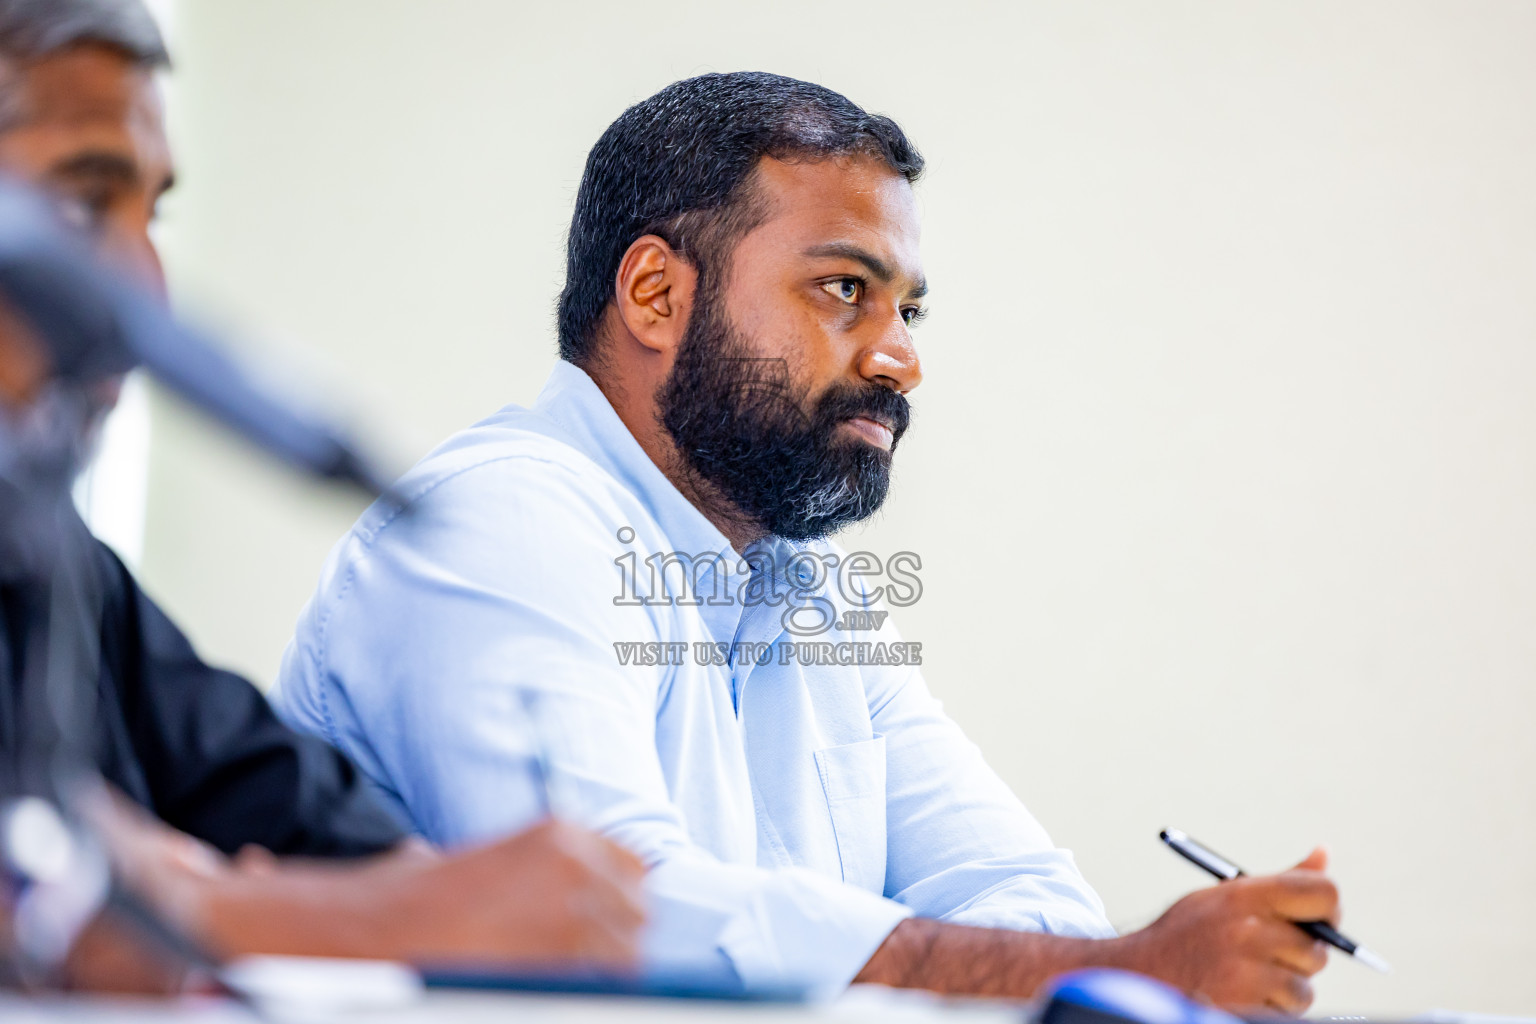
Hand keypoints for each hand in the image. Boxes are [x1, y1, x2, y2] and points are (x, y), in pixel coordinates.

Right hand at [381, 819, 646, 967]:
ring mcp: (569, 911)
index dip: (621, 900)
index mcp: (561, 833)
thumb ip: (535, 873)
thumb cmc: (413, 900)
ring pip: (625, 954)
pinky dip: (584, 989)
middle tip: (585, 960)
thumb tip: (559, 903)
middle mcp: (575, 863)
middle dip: (617, 938)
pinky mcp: (555, 958)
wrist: (370, 927)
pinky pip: (598, 983)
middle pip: (637, 913)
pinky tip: (553, 991)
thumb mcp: (485, 860)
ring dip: (604, 970)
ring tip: (566, 979)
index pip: (635, 867)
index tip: (607, 922)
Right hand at [1122, 848, 1337, 1013]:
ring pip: (1303, 989)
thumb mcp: (1226, 897)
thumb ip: (1280, 883)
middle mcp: (1248, 931)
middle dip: (1298, 959)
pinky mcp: (1244, 1006)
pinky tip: (1239, 994)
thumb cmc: (1188, 933)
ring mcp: (1246, 972)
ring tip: (1247, 977)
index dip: (1328, 910)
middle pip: (1316, 951)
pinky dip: (1268, 1009)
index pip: (1321, 894)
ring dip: (1284, 990)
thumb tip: (1323, 855)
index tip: (1319, 921)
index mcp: (1245, 896)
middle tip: (1267, 955)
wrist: (1139, 973)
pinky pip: (1284, 1013)